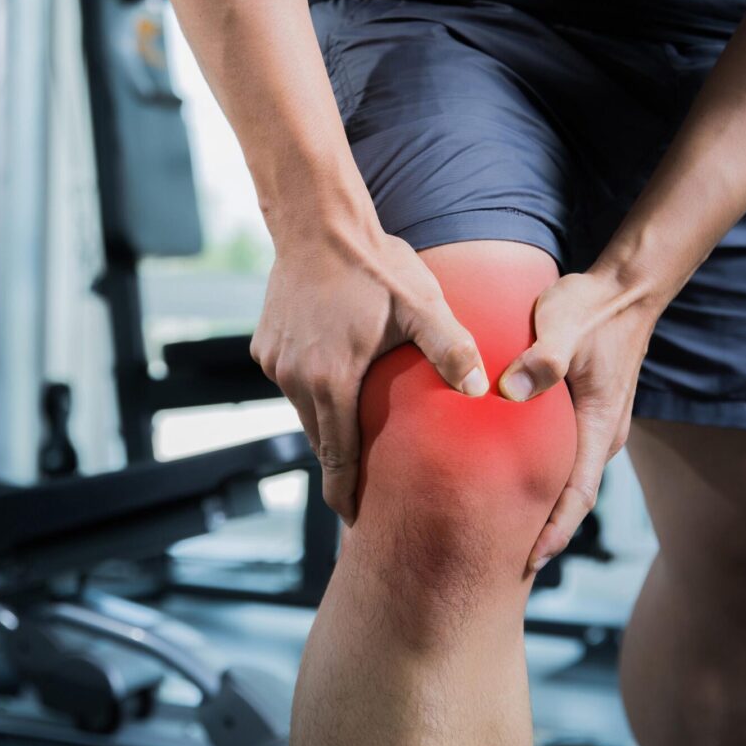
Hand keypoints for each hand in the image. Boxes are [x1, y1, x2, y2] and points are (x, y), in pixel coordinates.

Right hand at [250, 221, 489, 526]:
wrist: (317, 222)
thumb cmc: (375, 265)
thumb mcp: (422, 305)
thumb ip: (451, 349)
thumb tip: (482, 392)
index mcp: (331, 380)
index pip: (337, 459)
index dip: (347, 495)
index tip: (357, 523)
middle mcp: (294, 378)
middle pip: (320, 438)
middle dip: (341, 464)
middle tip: (365, 487)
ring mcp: (274, 362)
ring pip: (305, 410)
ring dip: (328, 422)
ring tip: (355, 436)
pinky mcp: (264, 345)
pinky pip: (291, 381)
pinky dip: (312, 388)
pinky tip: (337, 378)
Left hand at [497, 263, 659, 571]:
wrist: (625, 288)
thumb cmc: (592, 306)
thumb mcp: (563, 325)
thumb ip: (540, 358)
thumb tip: (509, 393)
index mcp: (601, 424)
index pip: (578, 495)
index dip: (554, 532)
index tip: (528, 562)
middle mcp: (604, 432)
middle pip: (572, 496)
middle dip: (543, 529)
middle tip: (502, 559)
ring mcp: (599, 422)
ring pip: (569, 476)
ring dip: (543, 501)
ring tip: (505, 527)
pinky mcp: (589, 409)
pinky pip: (566, 454)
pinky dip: (544, 473)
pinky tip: (516, 477)